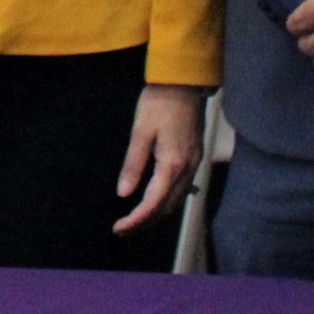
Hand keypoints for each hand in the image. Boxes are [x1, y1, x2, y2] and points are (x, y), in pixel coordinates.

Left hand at [113, 84, 205, 234]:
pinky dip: (168, 200)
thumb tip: (123, 193)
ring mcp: (194, 164)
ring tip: (135, 220)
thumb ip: (133, 164)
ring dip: (156, 213)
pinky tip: (156, 201)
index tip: (119, 228)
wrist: (184, 83)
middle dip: (145, 222)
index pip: (153, 203)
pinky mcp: (195, 158)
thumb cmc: (158, 103)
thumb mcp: (140, 131)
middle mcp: (187, 169)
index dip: (136, 219)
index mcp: (172, 164)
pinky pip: (183, 188)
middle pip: (167, 207)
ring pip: (177, 200)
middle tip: (122, 229)